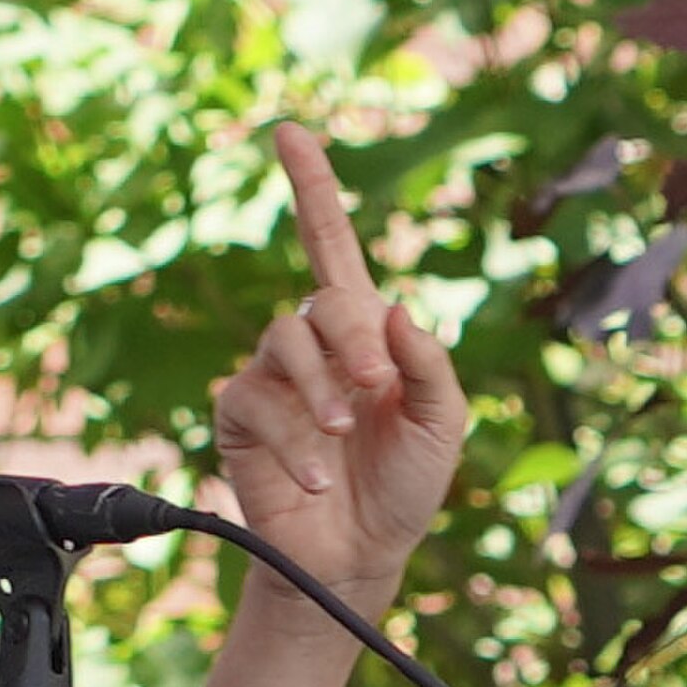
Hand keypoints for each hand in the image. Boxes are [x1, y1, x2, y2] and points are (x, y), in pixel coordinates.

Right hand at [217, 123, 467, 614]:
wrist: (363, 553)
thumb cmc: (407, 484)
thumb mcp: (443, 424)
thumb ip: (428, 365)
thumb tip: (397, 307)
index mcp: (366, 334)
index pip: (334, 248)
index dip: (313, 191)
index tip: (290, 133)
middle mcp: (316, 345)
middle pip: (323, 304)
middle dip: (353, 342)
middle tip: (376, 386)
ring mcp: (275, 378)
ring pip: (284, 343)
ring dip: (320, 389)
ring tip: (341, 435)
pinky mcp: (242, 417)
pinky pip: (254, 399)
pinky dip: (291, 436)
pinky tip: (316, 474)